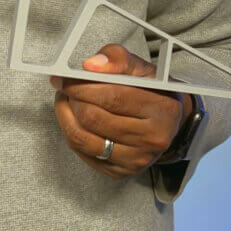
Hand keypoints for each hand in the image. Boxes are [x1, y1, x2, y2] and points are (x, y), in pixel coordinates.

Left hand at [50, 43, 190, 180]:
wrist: (166, 122)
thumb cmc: (151, 91)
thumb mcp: (141, 68)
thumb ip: (117, 59)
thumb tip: (90, 65)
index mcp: (162, 109)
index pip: (113, 97)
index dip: (82, 86)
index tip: (64, 78)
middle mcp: (152, 139)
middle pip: (95, 119)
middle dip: (73, 99)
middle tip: (65, 87)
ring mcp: (137, 159)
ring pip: (84, 139)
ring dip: (66, 117)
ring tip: (66, 101)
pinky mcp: (121, 172)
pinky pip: (84, 153)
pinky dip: (72, 133)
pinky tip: (74, 119)